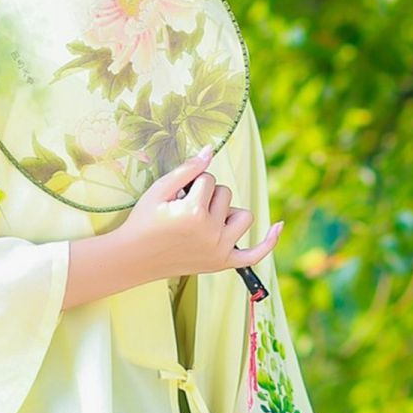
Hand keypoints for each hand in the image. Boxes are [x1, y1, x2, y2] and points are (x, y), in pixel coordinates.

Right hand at [123, 147, 283, 282]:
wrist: (133, 258)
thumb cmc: (144, 220)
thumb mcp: (159, 189)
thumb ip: (187, 169)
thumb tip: (211, 149)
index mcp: (194, 212)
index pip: (209, 179)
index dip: (192, 183)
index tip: (176, 197)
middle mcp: (211, 233)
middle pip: (227, 194)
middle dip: (208, 195)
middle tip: (184, 210)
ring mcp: (219, 251)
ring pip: (243, 216)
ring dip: (228, 212)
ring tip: (204, 219)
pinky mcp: (222, 263)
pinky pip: (254, 254)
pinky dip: (268, 242)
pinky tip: (279, 226)